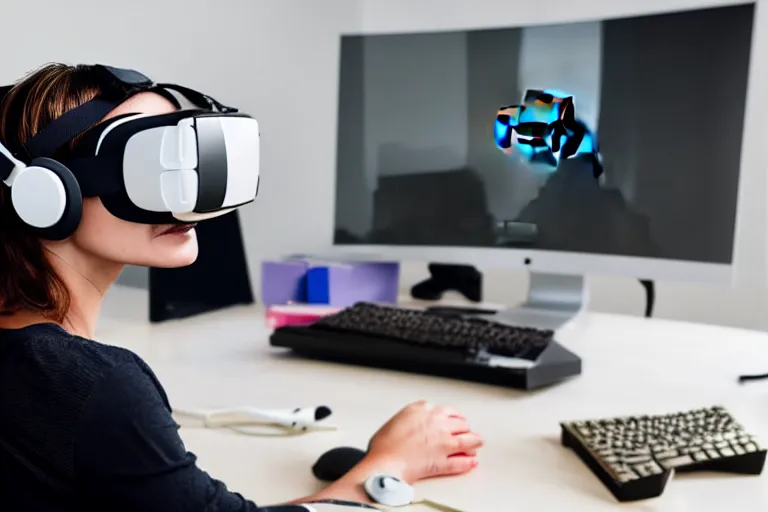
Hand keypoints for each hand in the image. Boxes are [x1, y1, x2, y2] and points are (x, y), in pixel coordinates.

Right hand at [365, 400, 483, 483]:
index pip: (448, 410)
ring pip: (468, 440)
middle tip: (466, 432)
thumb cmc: (384, 445)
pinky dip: (469, 462)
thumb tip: (416, 423)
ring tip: (476, 444)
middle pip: (461, 423)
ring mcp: (444, 442)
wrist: (384, 462)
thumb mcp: (398, 419)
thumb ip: (413, 417)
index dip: (454, 417)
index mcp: (424, 409)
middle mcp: (437, 423)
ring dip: (474, 442)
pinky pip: (462, 462)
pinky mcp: (444, 461)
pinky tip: (472, 462)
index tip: (455, 420)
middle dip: (464, 428)